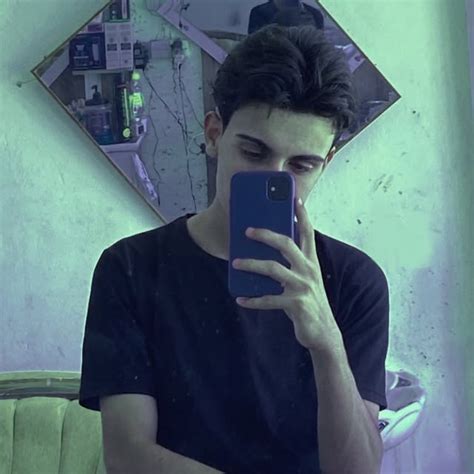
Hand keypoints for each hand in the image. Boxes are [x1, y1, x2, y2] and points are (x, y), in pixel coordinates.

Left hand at [232, 197, 341, 355]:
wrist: (323, 331)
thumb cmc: (308, 301)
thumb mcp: (304, 279)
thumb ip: (290, 264)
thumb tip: (265, 252)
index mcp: (311, 261)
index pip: (307, 232)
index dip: (301, 215)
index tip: (294, 199)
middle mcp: (309, 270)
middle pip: (286, 244)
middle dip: (266, 234)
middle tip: (247, 230)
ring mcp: (303, 287)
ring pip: (273, 269)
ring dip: (252, 264)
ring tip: (235, 263)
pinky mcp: (296, 304)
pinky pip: (269, 299)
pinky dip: (253, 299)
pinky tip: (241, 299)